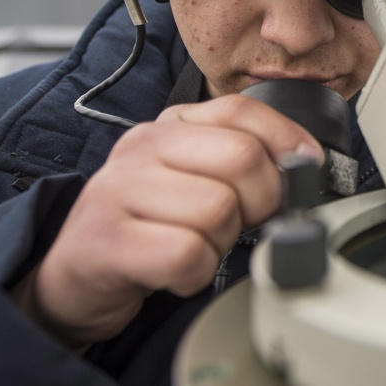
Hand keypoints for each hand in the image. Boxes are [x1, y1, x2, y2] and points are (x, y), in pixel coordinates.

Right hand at [11, 94, 322, 349]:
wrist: (78, 275)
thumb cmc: (152, 225)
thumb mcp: (198, 177)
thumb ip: (247, 159)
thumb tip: (308, 162)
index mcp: (171, 125)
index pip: (243, 110)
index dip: (287, 141)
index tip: (305, 168)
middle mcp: (141, 146)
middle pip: (242, 159)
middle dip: (259, 201)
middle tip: (239, 222)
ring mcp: (118, 189)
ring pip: (219, 210)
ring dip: (220, 243)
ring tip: (195, 244)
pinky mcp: (107, 240)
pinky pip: (188, 255)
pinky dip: (195, 273)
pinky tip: (176, 270)